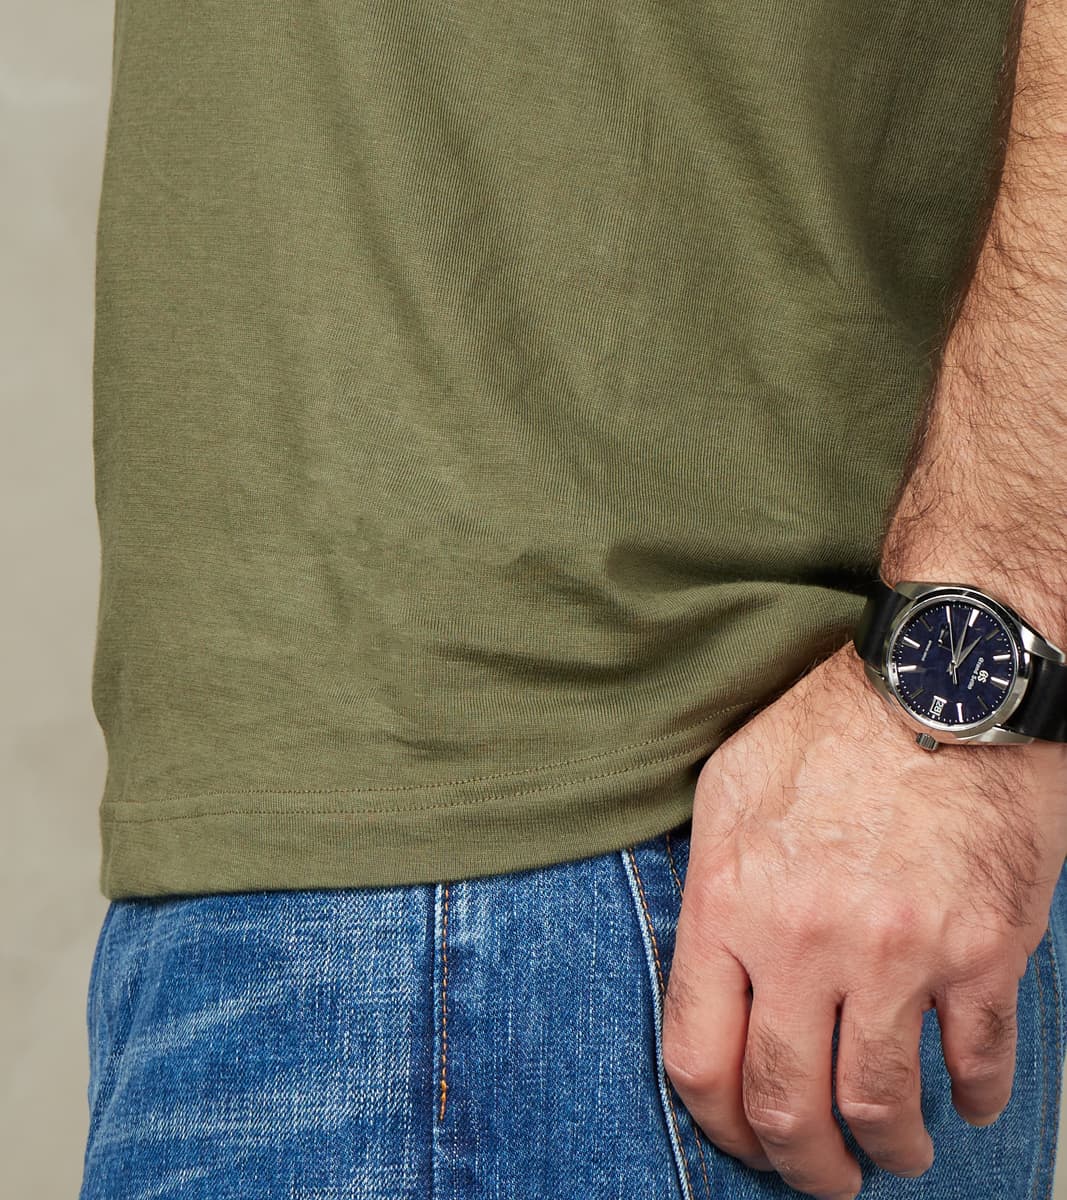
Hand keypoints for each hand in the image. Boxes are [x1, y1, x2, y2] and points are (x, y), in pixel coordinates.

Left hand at [662, 643, 1066, 1199]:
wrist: (940, 683)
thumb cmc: (828, 731)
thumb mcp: (727, 792)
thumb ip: (708, 890)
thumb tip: (709, 972)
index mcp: (731, 903)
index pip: (700, 1059)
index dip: (718, 1123)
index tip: (743, 1138)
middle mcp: (806, 939)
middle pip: (788, 1105)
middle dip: (804, 1166)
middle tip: (823, 1177)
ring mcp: (899, 951)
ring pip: (882, 1104)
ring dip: (889, 1149)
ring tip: (893, 1151)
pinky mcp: (982, 949)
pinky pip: (977, 1064)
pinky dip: (972, 1100)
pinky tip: (962, 1099)